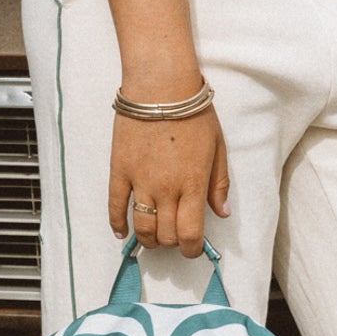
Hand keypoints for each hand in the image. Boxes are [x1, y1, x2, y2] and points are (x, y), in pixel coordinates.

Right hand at [110, 106, 229, 255]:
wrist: (160, 86)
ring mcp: (140, 181)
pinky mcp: (119, 170)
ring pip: (141, 227)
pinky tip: (122, 232)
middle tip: (176, 236)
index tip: (193, 248)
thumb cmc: (193, 113)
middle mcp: (166, 189)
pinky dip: (117, 224)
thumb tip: (221, 213)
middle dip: (173, 243)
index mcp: (193, 184)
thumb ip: (219, 184)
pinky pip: (115, 206)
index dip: (192, 249)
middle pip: (166, 235)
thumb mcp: (218, 147)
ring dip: (148, 239)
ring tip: (154, 237)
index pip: (190, 234)